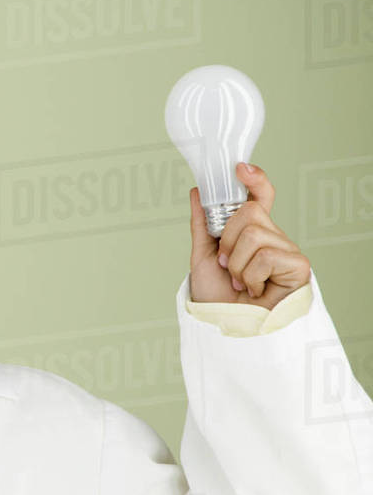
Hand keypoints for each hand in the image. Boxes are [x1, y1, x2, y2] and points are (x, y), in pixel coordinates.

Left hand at [188, 162, 309, 308]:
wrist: (226, 326)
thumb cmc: (217, 296)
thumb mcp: (203, 256)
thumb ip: (203, 224)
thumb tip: (196, 192)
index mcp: (252, 232)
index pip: (260, 198)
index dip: (255, 180)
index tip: (240, 169)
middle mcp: (272, 237)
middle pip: (250, 212)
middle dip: (228, 240)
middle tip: (227, 265)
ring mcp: (286, 250)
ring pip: (255, 234)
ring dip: (237, 264)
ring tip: (241, 282)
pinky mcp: (298, 266)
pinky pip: (266, 255)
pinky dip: (252, 276)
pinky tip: (256, 290)